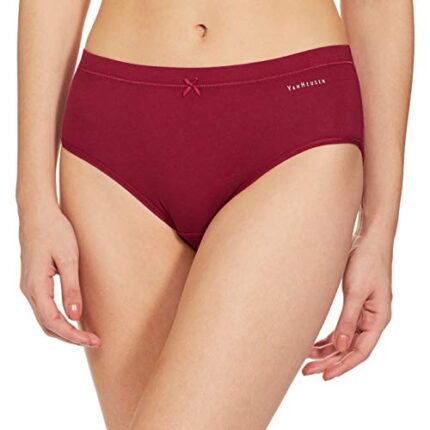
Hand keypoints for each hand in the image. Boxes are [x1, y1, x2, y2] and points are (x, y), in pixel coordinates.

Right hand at [19, 204, 100, 347]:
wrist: (38, 212)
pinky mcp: (34, 281)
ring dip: (64, 330)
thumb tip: (74, 317)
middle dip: (70, 337)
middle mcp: (28, 289)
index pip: (52, 322)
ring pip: (44, 318)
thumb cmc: (55, 231)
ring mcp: (29, 286)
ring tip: (86, 334)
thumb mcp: (69, 259)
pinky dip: (58, 318)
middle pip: (47, 325)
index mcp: (35, 285)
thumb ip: (71, 289)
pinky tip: (74, 318)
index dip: (72, 335)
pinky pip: (44, 307)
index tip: (92, 340)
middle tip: (94, 340)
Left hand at [302, 232, 392, 379]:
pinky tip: (315, 344)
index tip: (324, 375)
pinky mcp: (354, 305)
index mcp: (378, 320)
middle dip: (329, 361)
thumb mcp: (356, 292)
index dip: (342, 366)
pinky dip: (328, 337)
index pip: (360, 352)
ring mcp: (363, 313)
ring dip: (326, 351)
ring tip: (306, 359)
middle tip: (306, 371)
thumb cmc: (366, 262)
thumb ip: (348, 320)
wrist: (367, 240)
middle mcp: (372, 320)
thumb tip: (339, 347)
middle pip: (350, 349)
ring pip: (344, 340)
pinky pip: (341, 328)